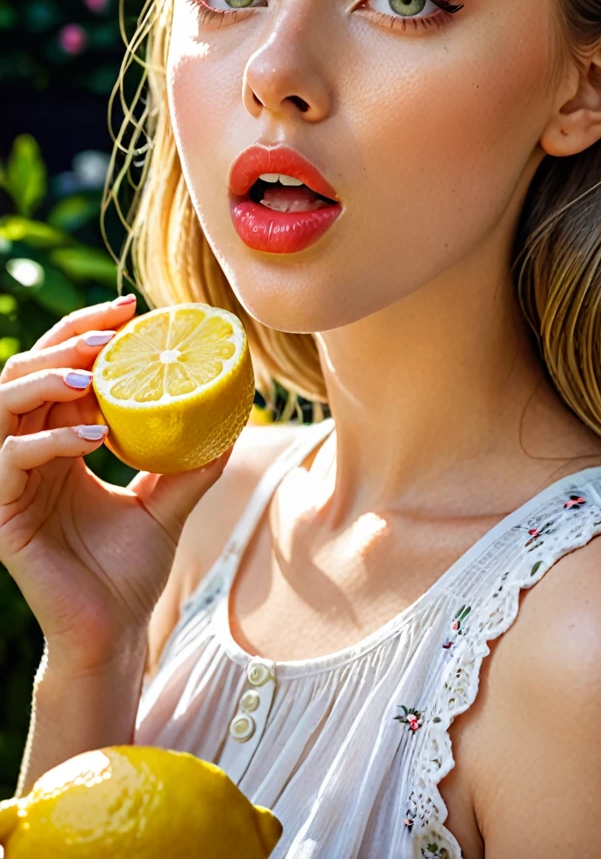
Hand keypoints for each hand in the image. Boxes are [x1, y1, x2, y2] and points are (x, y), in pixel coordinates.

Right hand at [0, 295, 231, 674]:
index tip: (132, 308)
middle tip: (114, 330)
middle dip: (65, 340)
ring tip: (95, 373)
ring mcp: (7, 483)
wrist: (115, 632)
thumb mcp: (170, 500)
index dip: (84, 331)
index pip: (58, 369)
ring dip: (47, 378)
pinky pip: (10, 460)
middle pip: (24, 372)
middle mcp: (26, 456)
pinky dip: (49, 439)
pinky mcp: (1, 515)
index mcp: (57, 443)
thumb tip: (236, 416)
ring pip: (2, 405)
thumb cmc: (132, 570)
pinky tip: (94, 434)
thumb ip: (193, 459)